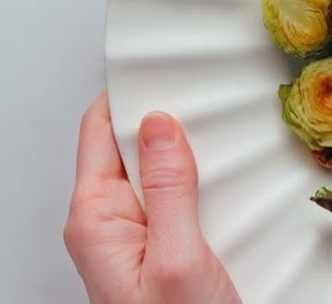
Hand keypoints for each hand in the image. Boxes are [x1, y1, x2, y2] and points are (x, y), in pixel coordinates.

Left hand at [64, 92, 239, 303]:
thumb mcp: (177, 259)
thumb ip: (168, 191)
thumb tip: (159, 125)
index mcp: (96, 220)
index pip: (99, 132)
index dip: (130, 98)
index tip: (166, 72)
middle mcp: (113, 223)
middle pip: (135, 147)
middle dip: (173, 126)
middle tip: (212, 110)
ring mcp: (142, 233)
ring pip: (165, 171)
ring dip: (198, 158)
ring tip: (234, 150)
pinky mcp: (170, 245)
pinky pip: (183, 198)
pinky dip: (209, 185)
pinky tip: (235, 185)